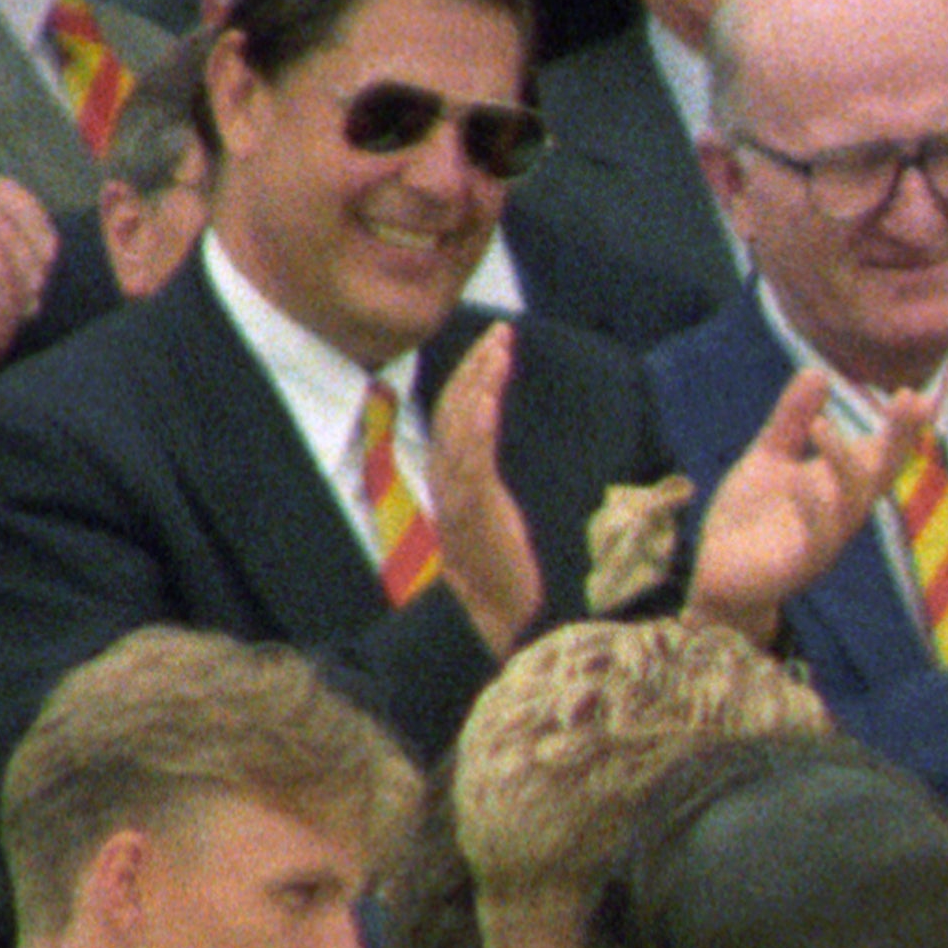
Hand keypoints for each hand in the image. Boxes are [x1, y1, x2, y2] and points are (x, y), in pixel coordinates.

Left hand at [0, 168, 56, 463]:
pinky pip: (8, 306)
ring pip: (33, 276)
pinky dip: (4, 271)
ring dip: (12, 236)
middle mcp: (11, 302)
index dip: (19, 203)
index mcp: (2, 282)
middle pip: (44, 251)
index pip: (35, 236)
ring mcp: (1, 324)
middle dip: (21, 213)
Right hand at [423, 322, 543, 649]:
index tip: (493, 345)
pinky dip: (478, 424)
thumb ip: (487, 475)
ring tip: (499, 349)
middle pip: (452, 409)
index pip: (453, 413)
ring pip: (460, 426)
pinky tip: (489, 395)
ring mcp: (458, 494)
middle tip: (500, 332)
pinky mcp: (475, 511)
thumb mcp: (493, 511)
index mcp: (451, 476)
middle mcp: (447, 480)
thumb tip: (496, 440)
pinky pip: (472, 459)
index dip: (470, 376)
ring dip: (479, 383)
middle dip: (475, 367)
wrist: (495, 615)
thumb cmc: (501, 567)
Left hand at [686, 356, 885, 624]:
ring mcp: (826, 537)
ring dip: (843, 464)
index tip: (915, 394)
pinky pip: (817, 536)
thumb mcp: (770, 456)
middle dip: (898, 438)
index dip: (901, 426)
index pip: (879, 450)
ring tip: (823, 428)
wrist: (718, 571)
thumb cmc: (751, 515)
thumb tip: (818, 371)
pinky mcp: (803, 563)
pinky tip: (797, 483)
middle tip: (910, 400)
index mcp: (837, 481)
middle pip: (881, 471)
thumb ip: (792, 419)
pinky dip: (810, 507)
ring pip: (852, 502)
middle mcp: (841, 508)